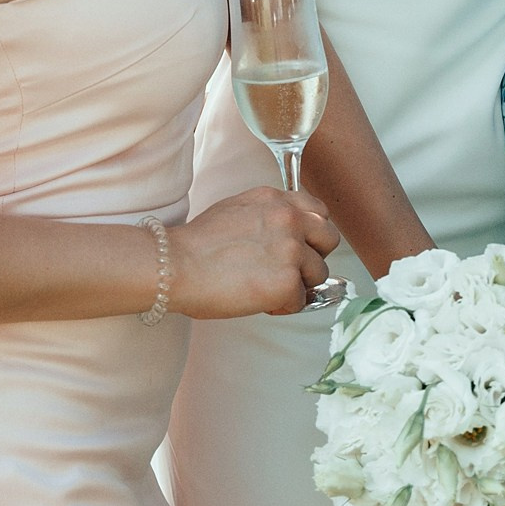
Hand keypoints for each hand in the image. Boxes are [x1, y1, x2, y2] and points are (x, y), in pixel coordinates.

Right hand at [169, 186, 341, 318]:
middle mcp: (289, 218)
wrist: (174, 266)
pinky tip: (258, 301)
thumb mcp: (237, 210)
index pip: (320, 211)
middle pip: (330, 240)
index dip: (312, 234)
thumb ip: (268, 216)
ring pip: (319, 274)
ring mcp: (291, 249)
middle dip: (313, 258)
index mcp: (276, 199)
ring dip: (298, 285)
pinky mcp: (287, 281)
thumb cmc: (196, 245)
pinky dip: (283, 306)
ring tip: (266, 289)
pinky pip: (301, 301)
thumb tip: (287, 237)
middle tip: (287, 271)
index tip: (299, 247)